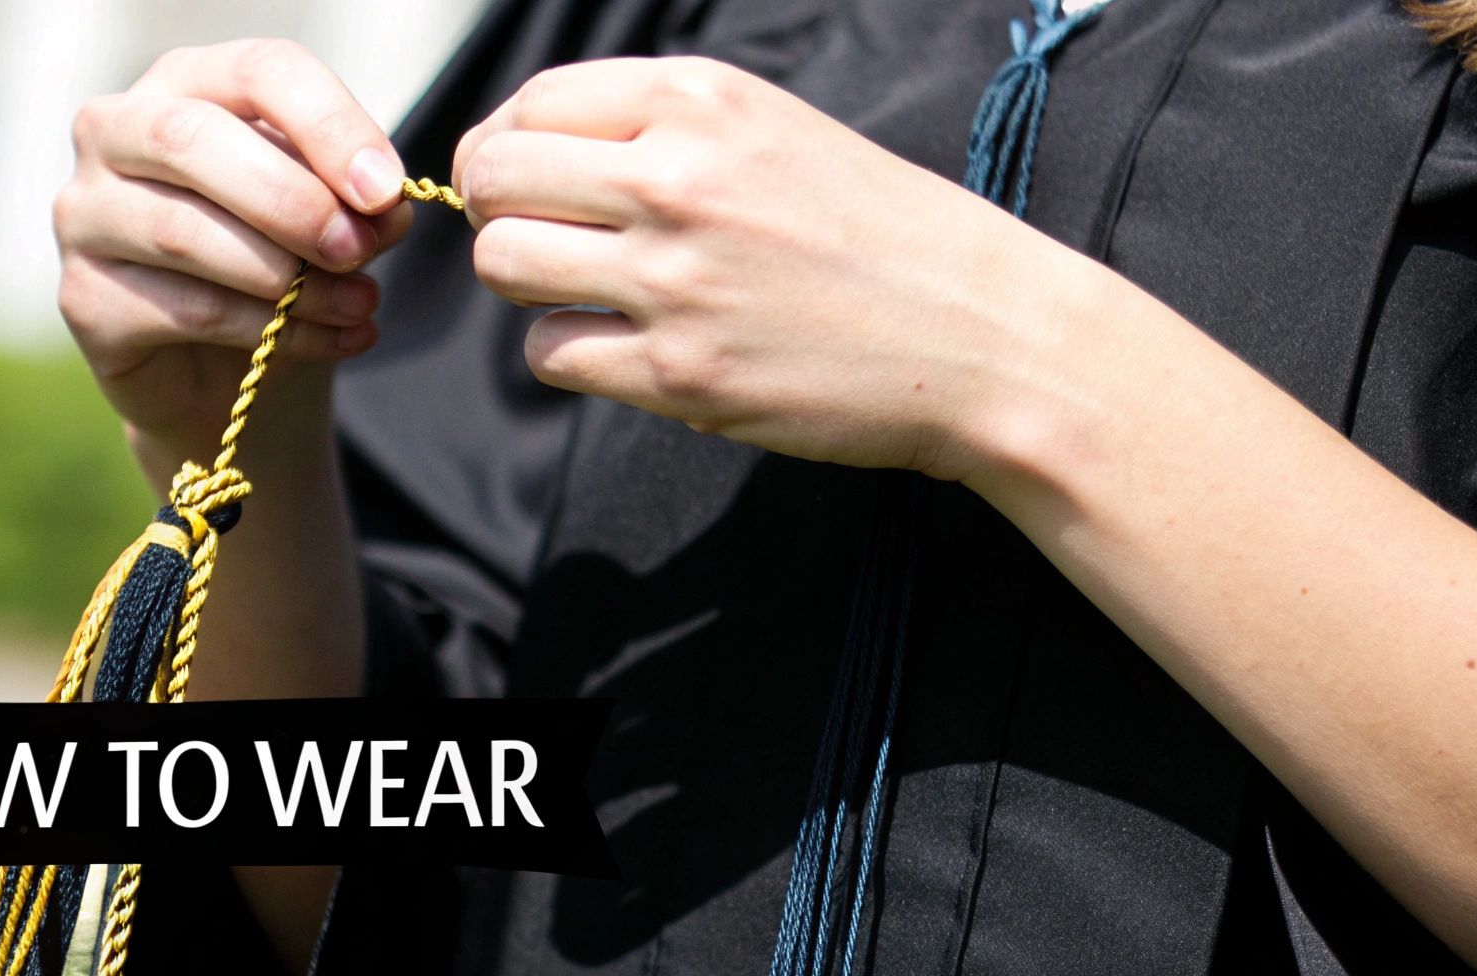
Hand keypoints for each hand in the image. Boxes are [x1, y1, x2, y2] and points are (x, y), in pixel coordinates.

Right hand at [54, 39, 413, 475]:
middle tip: (359, 250)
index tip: (386, 190)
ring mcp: (86, 215)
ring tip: (361, 304)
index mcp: (187, 84)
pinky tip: (335, 340)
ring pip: (184, 234)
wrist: (222, 370)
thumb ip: (355, 202)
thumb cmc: (275, 262)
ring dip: (291, 279)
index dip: (328, 124)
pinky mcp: (86, 299)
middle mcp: (115, 132)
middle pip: (191, 138)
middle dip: (293, 200)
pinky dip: (274, 330)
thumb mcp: (329, 217)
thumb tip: (384, 210)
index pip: (257, 71)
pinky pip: (186, 310)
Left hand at [452, 56, 1105, 479]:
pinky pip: (551, 354)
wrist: (982, 334)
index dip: (507, 145)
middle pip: (495, 179)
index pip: (531, 104)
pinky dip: (572, 353)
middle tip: (544, 237)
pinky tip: (628, 346)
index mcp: (701, 101)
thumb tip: (531, 152)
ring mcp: (674, 280)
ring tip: (585, 291)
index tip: (526, 178)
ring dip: (528, 282)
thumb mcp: (775, 132)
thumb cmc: (884, 233)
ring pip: (505, 265)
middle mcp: (677, 178)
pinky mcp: (681, 373)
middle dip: (501, 211)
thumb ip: (661, 129)